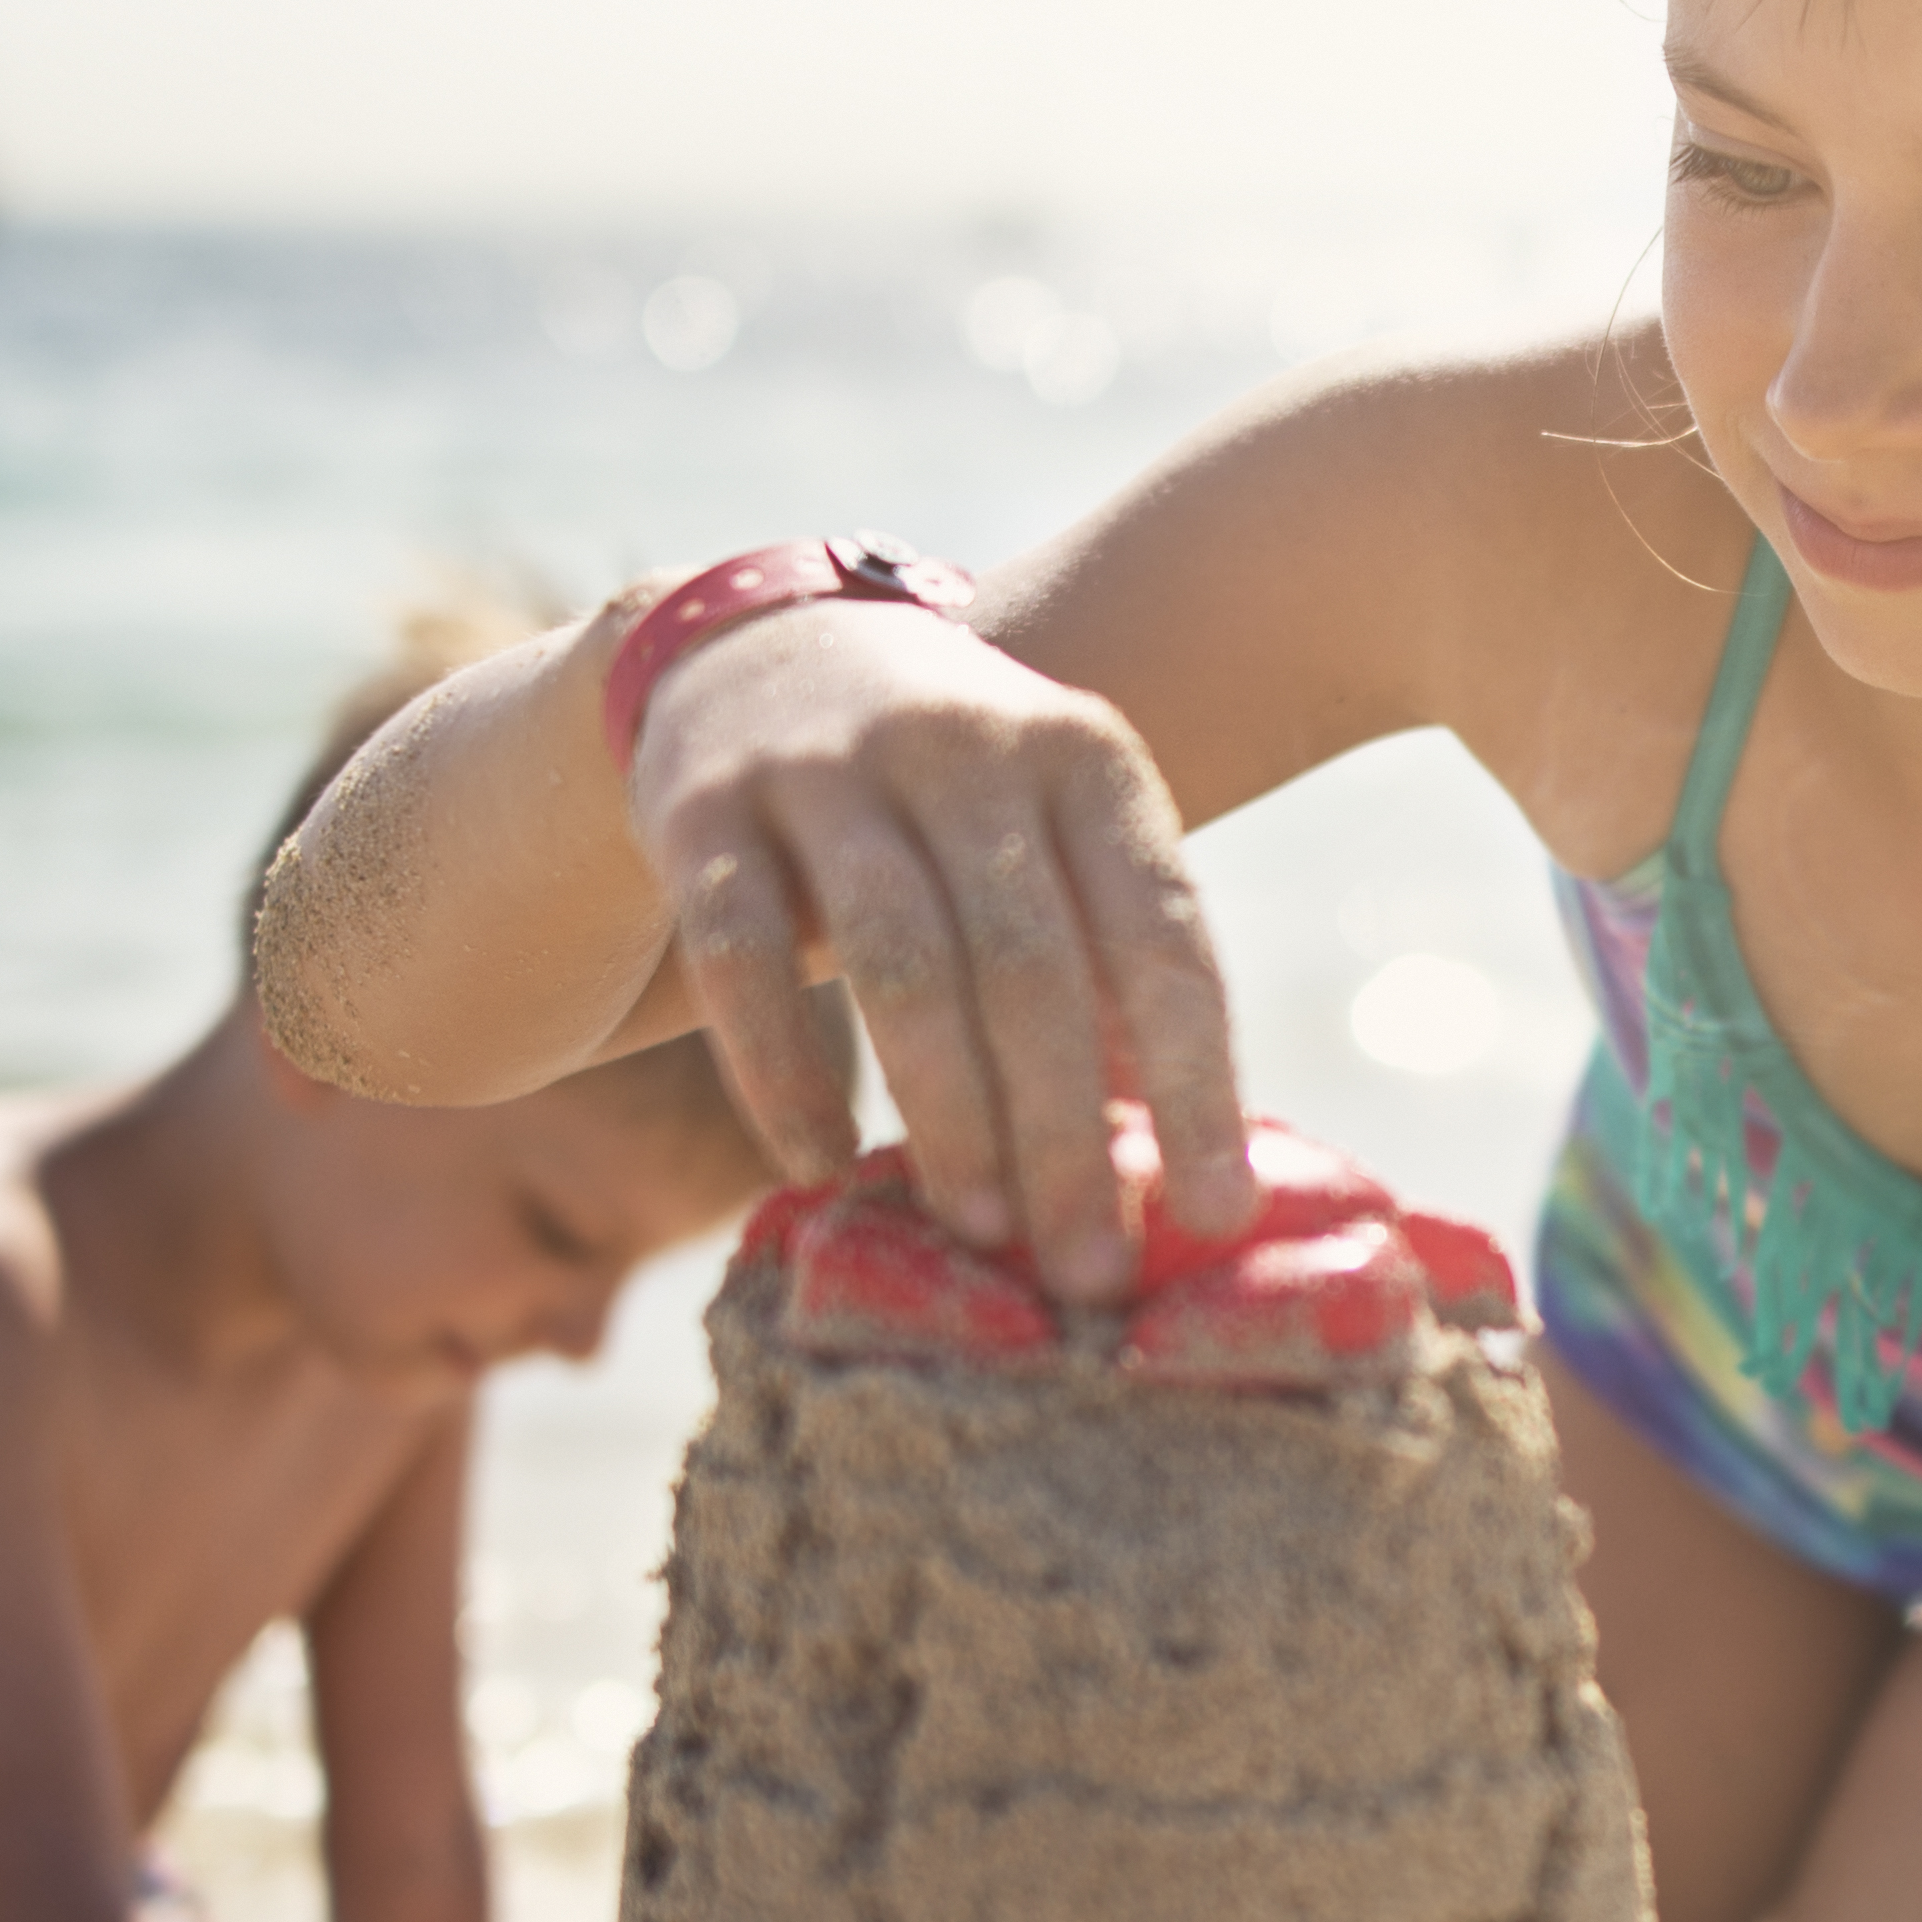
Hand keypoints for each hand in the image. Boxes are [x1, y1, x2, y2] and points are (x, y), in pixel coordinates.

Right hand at [629, 598, 1244, 1297]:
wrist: (760, 649)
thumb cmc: (951, 795)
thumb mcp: (1052, 832)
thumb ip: (1111, 965)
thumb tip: (1183, 1167)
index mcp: (1083, 754)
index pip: (1160, 934)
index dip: (1197, 1082)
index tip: (1218, 1217)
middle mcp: (964, 744)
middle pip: (1029, 965)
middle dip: (1066, 1135)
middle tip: (1087, 1272)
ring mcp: (825, 769)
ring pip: (898, 962)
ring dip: (946, 1113)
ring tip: (981, 1233)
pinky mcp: (703, 808)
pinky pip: (741, 959)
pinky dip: (784, 1075)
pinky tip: (821, 1165)